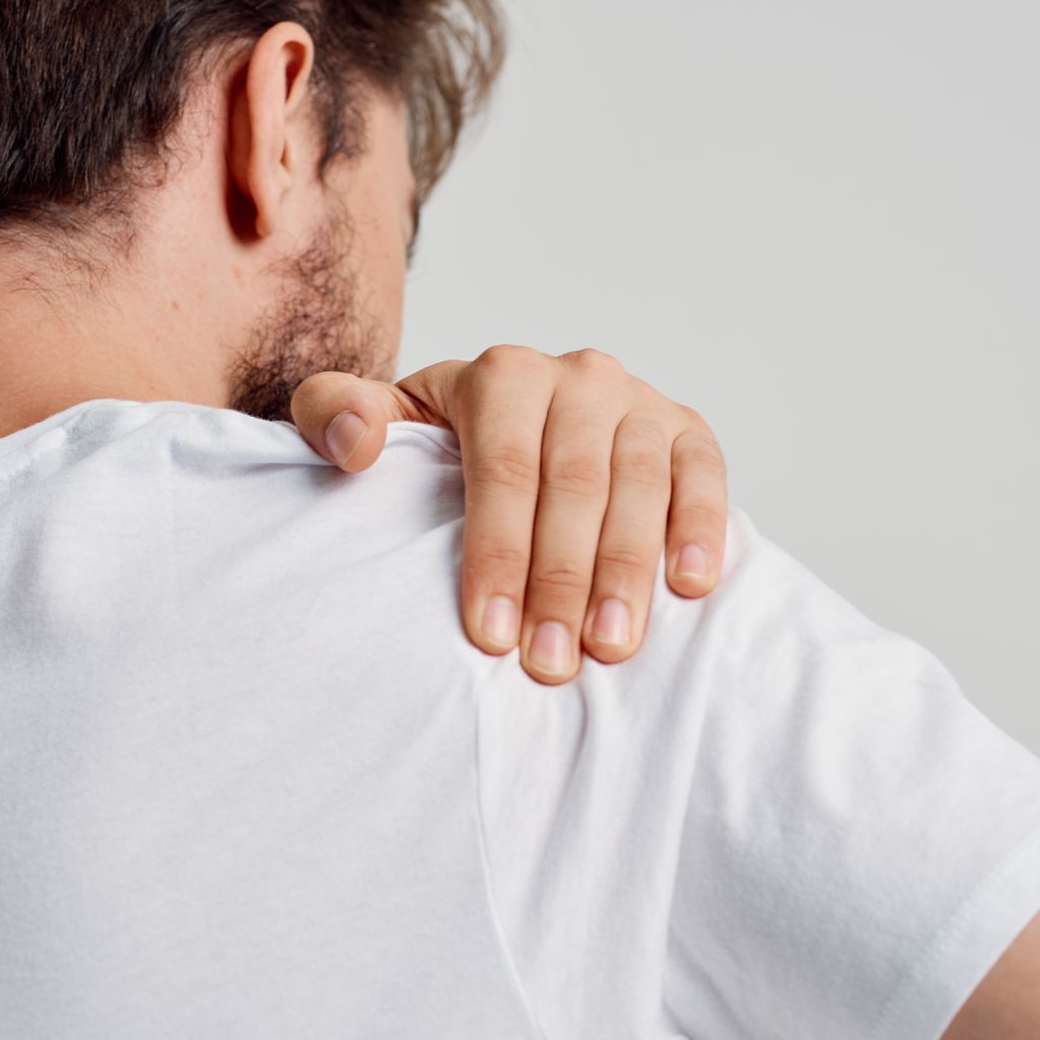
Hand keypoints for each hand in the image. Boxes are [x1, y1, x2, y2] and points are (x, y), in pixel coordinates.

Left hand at [289, 345, 728, 684]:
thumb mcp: (383, 423)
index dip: (497, 552)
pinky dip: (702, 527)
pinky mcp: (689, 429)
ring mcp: (639, 402)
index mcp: (502, 376)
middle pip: (572, 484)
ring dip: (627, 571)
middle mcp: (577, 378)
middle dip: (560, 580)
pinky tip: (690, 586)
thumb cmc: (446, 444)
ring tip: (611, 647)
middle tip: (549, 663)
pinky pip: (704, 473)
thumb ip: (335, 415)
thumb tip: (352, 446)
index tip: (489, 633)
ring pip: (639, 485)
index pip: (501, 468)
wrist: (522, 421)